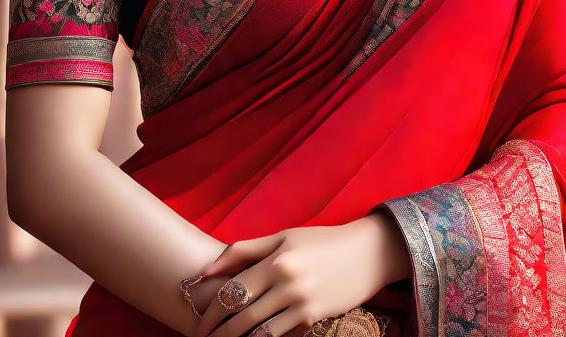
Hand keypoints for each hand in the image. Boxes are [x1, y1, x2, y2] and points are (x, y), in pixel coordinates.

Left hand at [193, 216, 406, 336]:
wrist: (367, 253)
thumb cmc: (321, 241)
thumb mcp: (284, 237)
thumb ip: (245, 251)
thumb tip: (208, 270)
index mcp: (276, 259)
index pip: (234, 290)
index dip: (212, 310)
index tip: (198, 324)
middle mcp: (287, 282)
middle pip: (242, 315)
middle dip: (218, 332)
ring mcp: (302, 303)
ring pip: (259, 332)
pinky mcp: (314, 318)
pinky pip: (281, 336)